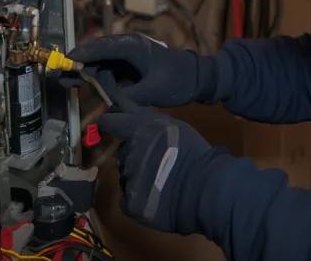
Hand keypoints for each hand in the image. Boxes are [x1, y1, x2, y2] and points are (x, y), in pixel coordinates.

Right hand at [69, 34, 217, 106]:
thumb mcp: (153, 91)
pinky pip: (109, 69)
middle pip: (96, 53)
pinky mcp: (130, 65)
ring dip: (85, 72)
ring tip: (66, 83)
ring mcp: (128, 55)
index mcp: (132, 46)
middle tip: (58, 76)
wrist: (198, 77)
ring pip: (101, 62)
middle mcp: (127, 46)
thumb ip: (129, 98)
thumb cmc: (178, 80)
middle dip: (77, 65)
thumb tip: (108, 107)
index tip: (63, 64)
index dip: (80, 56)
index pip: (100, 48)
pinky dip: (97, 77)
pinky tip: (84, 86)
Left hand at [97, 101, 223, 233]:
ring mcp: (127, 178)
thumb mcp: (173, 127)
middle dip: (134, 154)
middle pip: (124, 152)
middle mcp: (128, 153)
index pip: (112, 122)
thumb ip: (148, 119)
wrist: (203, 189)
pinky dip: (139, 196)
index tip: (107, 124)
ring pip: (127, 174)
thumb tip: (126, 107)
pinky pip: (128, 196)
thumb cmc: (194, 154)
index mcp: (139, 130)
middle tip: (155, 160)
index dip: (109, 123)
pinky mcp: (129, 202)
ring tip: (160, 180)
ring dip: (137, 175)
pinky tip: (156, 195)